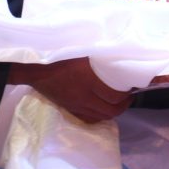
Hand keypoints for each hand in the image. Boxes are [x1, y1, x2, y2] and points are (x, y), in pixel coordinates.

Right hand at [8, 58, 132, 123]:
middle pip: (110, 110)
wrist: (36, 68)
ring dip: (113, 111)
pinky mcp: (69, 108)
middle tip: (128, 96)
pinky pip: (88, 118)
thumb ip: (100, 53)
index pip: (114, 96)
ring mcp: (76, 105)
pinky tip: (102, 108)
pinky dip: (99, 116)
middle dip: (123, 105)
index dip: (126, 95)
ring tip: (118, 102)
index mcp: (88, 81)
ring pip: (101, 116)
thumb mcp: (82, 49)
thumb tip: (119, 51)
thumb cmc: (60, 54)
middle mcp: (84, 97)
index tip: (132, 87)